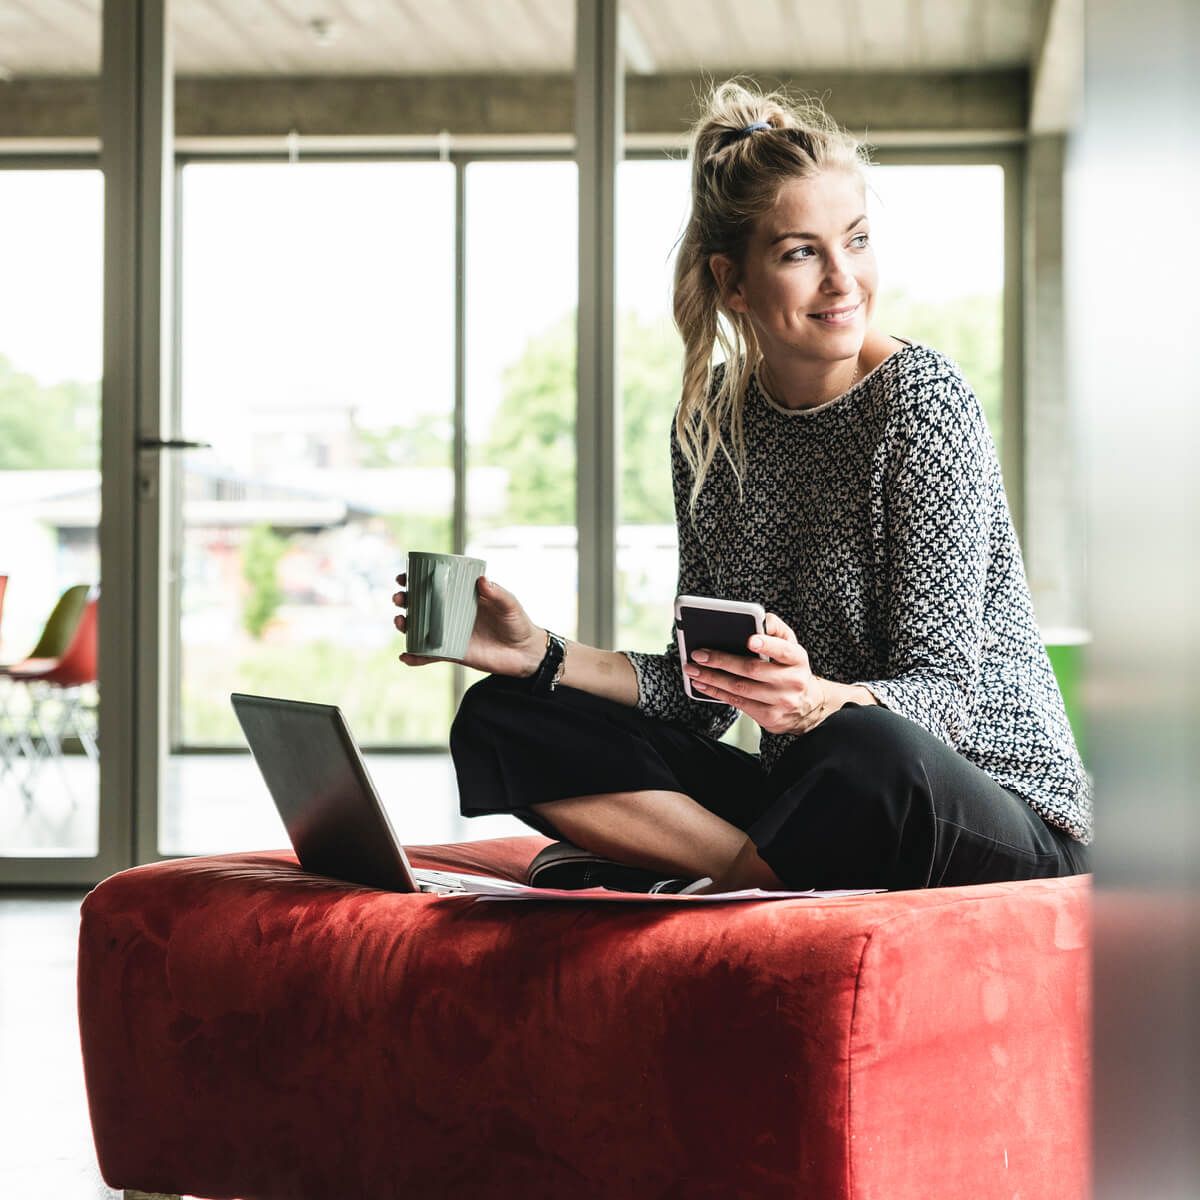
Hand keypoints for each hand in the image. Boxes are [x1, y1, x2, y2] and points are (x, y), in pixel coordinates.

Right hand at [392, 573, 544, 678]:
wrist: (525, 654)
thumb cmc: (518, 623)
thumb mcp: (510, 606)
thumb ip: (498, 594)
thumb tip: (482, 580)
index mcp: (462, 596)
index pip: (435, 585)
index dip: (416, 580)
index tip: (403, 577)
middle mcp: (452, 613)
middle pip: (421, 605)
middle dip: (404, 601)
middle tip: (399, 599)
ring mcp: (450, 633)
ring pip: (419, 628)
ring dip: (405, 625)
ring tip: (400, 622)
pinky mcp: (452, 653)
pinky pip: (429, 655)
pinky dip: (415, 657)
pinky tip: (405, 657)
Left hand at [683, 612, 837, 734]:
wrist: (806, 707)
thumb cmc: (791, 669)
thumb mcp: (791, 647)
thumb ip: (776, 630)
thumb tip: (760, 618)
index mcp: (797, 659)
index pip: (783, 650)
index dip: (767, 645)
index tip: (750, 640)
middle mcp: (792, 681)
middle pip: (753, 670)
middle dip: (722, 661)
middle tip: (700, 654)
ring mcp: (780, 701)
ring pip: (740, 688)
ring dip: (712, 678)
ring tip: (693, 669)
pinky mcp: (769, 716)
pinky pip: (737, 702)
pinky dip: (716, 692)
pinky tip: (702, 684)